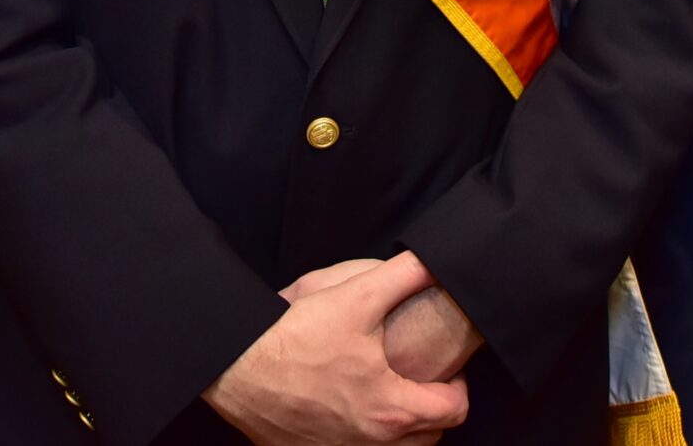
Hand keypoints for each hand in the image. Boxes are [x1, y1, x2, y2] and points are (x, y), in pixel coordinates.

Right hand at [205, 251, 468, 444]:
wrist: (236, 367)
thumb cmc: (294, 337)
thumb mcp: (355, 296)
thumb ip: (403, 277)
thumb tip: (435, 263)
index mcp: (391, 409)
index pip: (452, 410)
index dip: (456, 386)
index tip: (445, 369)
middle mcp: (372, 445)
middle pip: (430, 438)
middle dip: (432, 410)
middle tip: (420, 381)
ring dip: (403, 430)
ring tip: (389, 396)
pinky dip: (365, 441)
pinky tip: (351, 411)